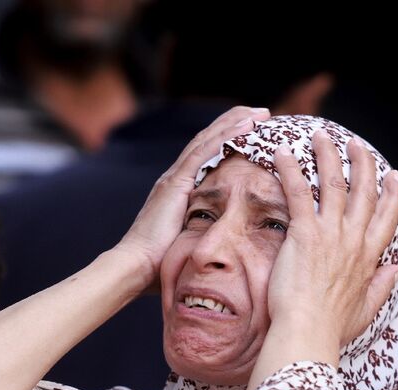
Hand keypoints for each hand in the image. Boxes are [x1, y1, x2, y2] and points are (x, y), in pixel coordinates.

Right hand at [114, 105, 270, 289]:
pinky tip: (246, 126)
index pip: (205, 157)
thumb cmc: (157, 265)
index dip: (227, 140)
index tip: (251, 133)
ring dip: (235, 123)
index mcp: (176, 191)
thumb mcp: (185, 244)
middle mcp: (174, 179)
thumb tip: (220, 247)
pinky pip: (205, 152)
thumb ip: (199, 236)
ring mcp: (174, 179)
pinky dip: (226, 135)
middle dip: (234, 124)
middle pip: (207, 141)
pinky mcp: (176, 184)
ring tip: (260, 113)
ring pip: (208, 140)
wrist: (136, 267)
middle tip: (261, 114)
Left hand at [267, 130, 397, 360]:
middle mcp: (354, 239)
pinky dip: (290, 170)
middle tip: (355, 144)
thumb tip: (396, 269)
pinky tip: (282, 153)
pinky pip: (297, 193)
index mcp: (369, 257)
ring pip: (333, 184)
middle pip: (363, 191)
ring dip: (327, 156)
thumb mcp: (365, 309)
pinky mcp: (304, 234)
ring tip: (319, 136)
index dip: (392, 194)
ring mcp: (331, 234)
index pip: (387, 217)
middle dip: (361, 164)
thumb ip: (381, 287)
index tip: (394, 176)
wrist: (307, 333)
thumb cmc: (331, 328)